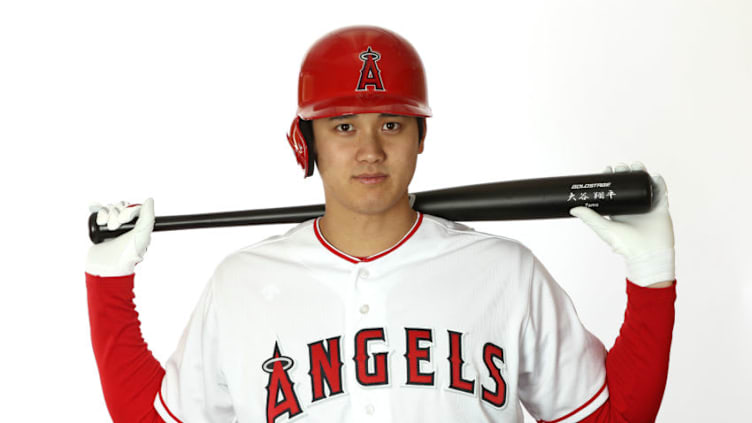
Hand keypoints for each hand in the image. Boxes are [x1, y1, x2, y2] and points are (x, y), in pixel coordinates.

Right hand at [86, 198, 154, 276]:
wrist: (108, 266)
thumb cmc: (129, 253)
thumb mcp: (142, 234)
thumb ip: (148, 216)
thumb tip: (149, 199)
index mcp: (137, 226)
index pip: (132, 207)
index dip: (128, 210)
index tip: (124, 220)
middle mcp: (125, 225)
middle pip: (120, 206)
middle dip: (116, 214)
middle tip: (115, 227)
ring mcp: (111, 227)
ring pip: (109, 209)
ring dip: (107, 214)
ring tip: (107, 227)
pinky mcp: (99, 230)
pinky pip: (99, 213)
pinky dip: (97, 209)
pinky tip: (94, 206)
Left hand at [569, 162, 674, 286]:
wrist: (647, 254)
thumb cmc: (624, 244)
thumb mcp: (604, 228)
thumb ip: (590, 218)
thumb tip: (572, 209)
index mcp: (619, 211)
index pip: (615, 190)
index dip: (612, 178)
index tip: (607, 169)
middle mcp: (633, 208)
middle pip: (630, 184)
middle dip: (626, 173)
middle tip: (621, 167)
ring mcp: (647, 207)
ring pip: (644, 185)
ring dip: (641, 174)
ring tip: (637, 165)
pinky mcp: (661, 209)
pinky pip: (661, 193)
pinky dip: (659, 183)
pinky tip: (654, 175)